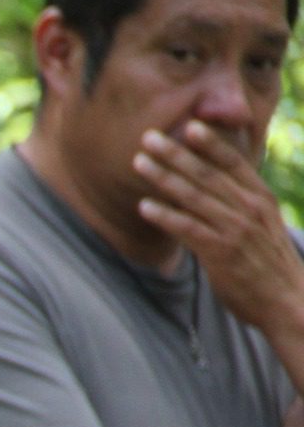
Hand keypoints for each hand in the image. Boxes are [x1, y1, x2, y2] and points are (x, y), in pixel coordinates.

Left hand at [133, 122, 303, 339]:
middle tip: (148, 136)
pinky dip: (165, 216)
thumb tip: (214, 190)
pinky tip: (143, 207)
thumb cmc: (269, 265)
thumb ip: (240, 205)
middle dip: (175, 153)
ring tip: (138, 163)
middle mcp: (248, 208)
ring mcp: (235, 229)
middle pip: (207, 173)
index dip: (210, 143)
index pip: (233, 163)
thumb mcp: (262, 226)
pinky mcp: (221, 252)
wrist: (289, 301)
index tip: (189, 125)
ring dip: (163, 177)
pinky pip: (188, 229)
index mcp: (260, 198)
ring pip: (193, 196)